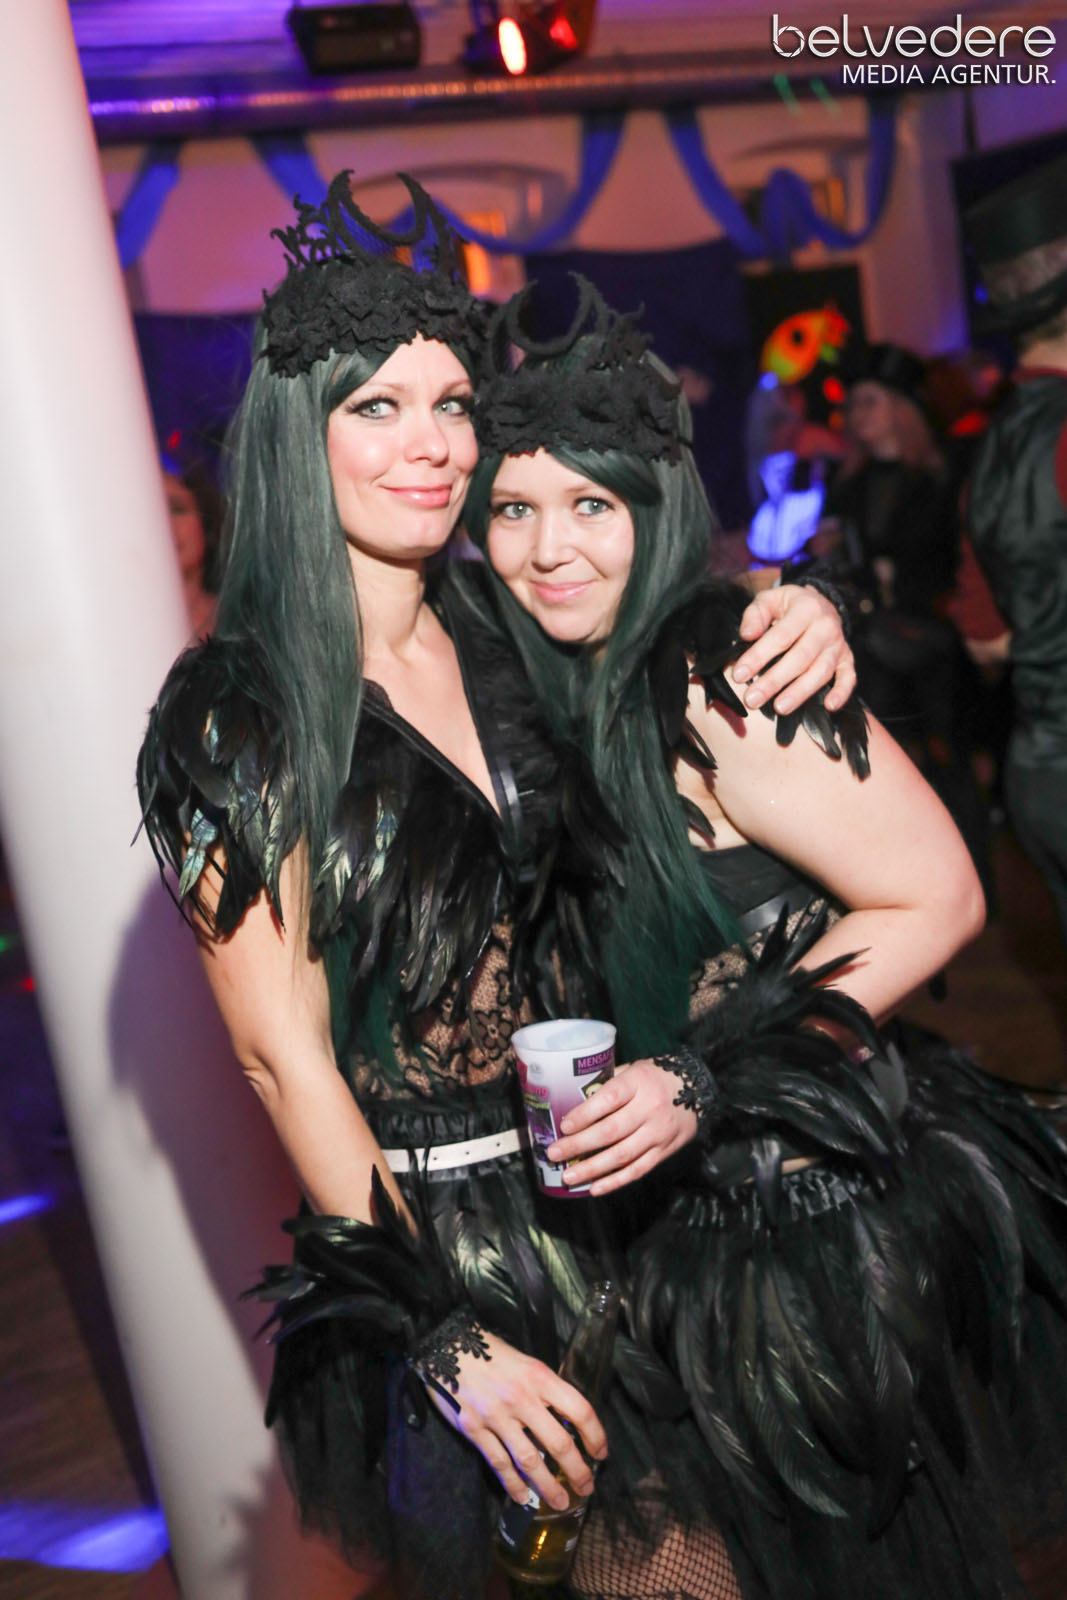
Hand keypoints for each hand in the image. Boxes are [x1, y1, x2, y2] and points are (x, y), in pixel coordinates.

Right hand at [424, 1328, 607, 1507]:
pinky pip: (498, 1462)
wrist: (449, 1347)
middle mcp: (521, 1397)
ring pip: (530, 1460)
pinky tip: (522, 1497)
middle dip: (578, 1471)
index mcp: (539, 1377)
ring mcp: (495, 1415)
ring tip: (561, 1502)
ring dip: (548, 1486)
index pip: (579, 1409)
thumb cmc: (494, 1354)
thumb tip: (568, 1421)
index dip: (595, 1434)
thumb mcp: (527, 1363)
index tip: (601, 1452)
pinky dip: (512, 1484)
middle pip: (559, 1442)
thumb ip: (546, 1390)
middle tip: (587, 1486)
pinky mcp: (473, 1428)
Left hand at [545, 1060, 698, 1196]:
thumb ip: (608, 1083)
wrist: (698, 1090)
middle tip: (554, 1153)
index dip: (585, 1114)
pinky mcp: (664, 1151)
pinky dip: (615, 1181)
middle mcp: (650, 1108)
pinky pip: (637, 1170)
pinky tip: (594, 1188)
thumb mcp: (633, 1069)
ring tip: (569, 1177)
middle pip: (611, 1131)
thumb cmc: (656, 1077)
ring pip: (622, 1155)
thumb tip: (573, 1099)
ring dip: (592, 1168)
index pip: (609, 1099)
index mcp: (639, 1082)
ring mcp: (658, 1132)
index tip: (564, 1125)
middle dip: (579, 1145)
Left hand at [732, 584, 854, 714]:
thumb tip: (748, 635)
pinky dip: (842, 692)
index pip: (781, 637)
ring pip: (821, 671)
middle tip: (753, 700)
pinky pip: (849, 677)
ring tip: (780, 708)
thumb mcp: (770, 599)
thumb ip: (755, 615)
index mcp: (806, 609)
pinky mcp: (847, 659)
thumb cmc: (789, 606)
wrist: (821, 603)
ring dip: (800, 692)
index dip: (758, 657)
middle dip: (774, 681)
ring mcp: (838, 645)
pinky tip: (829, 706)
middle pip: (800, 658)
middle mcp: (826, 627)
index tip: (738, 675)